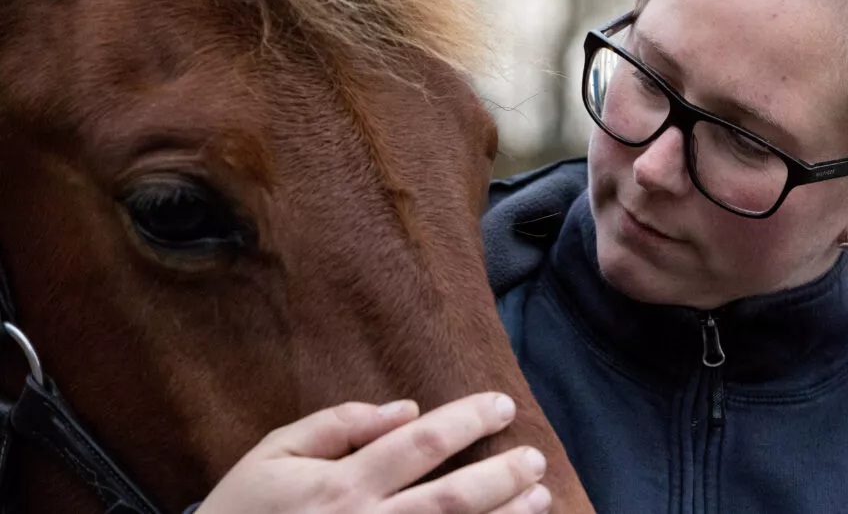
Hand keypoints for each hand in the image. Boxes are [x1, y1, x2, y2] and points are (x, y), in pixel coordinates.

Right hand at [195, 392, 551, 513]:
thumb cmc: (244, 513)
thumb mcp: (273, 454)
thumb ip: (337, 425)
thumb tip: (405, 409)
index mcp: (341, 484)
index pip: (421, 443)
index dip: (469, 421)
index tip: (502, 407)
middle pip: (452, 498)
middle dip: (503, 475)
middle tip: (535, 457)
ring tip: (540, 497)